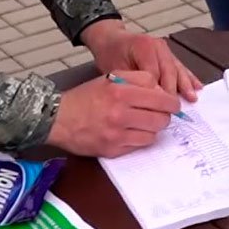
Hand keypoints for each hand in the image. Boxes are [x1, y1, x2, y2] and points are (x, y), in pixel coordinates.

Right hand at [46, 70, 180, 156]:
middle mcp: (121, 113)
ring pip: (154, 133)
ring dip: (153, 128)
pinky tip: (133, 132)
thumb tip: (160, 88)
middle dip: (165, 116)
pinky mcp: (113, 149)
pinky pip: (140, 145)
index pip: (161, 97)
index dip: (170, 101)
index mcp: (121, 91)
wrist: (57, 119)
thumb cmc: (84, 97)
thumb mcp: (110, 78)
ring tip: (145, 123)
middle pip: (162, 117)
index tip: (170, 103)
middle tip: (160, 114)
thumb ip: (137, 79)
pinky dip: (141, 139)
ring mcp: (117, 134)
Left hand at [80, 20, 200, 99]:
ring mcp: (165, 49)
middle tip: (174, 110)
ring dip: (186, 85)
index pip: (154, 73)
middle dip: (173, 91)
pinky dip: (189, 78)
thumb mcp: (116, 68)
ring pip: (178, 69)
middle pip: (169, 71)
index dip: (157, 92)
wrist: (111, 40)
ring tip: (192, 99)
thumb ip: (132, 81)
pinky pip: (181, 67)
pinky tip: (197, 87)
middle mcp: (158, 46)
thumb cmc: (110, 55)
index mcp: (144, 46)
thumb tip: (147, 99)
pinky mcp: (169, 54)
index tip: (158, 109)